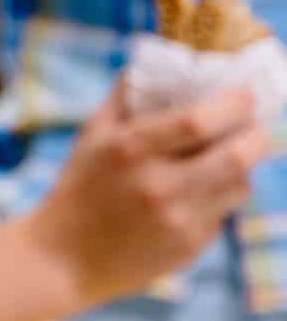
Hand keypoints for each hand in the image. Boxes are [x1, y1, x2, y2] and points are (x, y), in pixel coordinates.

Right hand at [30, 84, 260, 306]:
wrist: (64, 258)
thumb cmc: (78, 188)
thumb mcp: (90, 136)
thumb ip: (124, 98)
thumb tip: (156, 63)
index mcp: (129, 150)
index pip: (196, 121)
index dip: (231, 104)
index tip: (244, 94)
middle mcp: (158, 186)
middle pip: (236, 155)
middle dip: (256, 135)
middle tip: (254, 126)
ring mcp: (178, 220)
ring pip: (240, 185)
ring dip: (243, 166)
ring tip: (227, 156)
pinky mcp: (190, 247)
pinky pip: (224, 212)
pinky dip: (221, 195)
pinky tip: (198, 192)